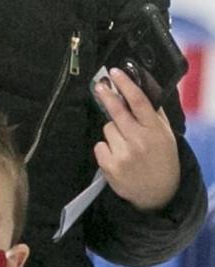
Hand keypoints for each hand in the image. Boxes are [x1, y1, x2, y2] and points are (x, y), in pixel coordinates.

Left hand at [93, 66, 181, 211]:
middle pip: (117, 111)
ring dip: (113, 132)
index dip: (125, 85)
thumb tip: (138, 89)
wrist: (159, 193)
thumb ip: (154, 114)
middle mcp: (139, 142)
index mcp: (155, 131)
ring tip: (125, 144)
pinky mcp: (110, 167)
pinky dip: (105, 148)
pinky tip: (117, 156)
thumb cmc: (162, 159)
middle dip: (107, 96)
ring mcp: (124, 155)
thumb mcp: (166, 135)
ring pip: (107, 128)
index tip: (115, 72)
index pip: (139, 102)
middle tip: (100, 86)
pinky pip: (99, 145)